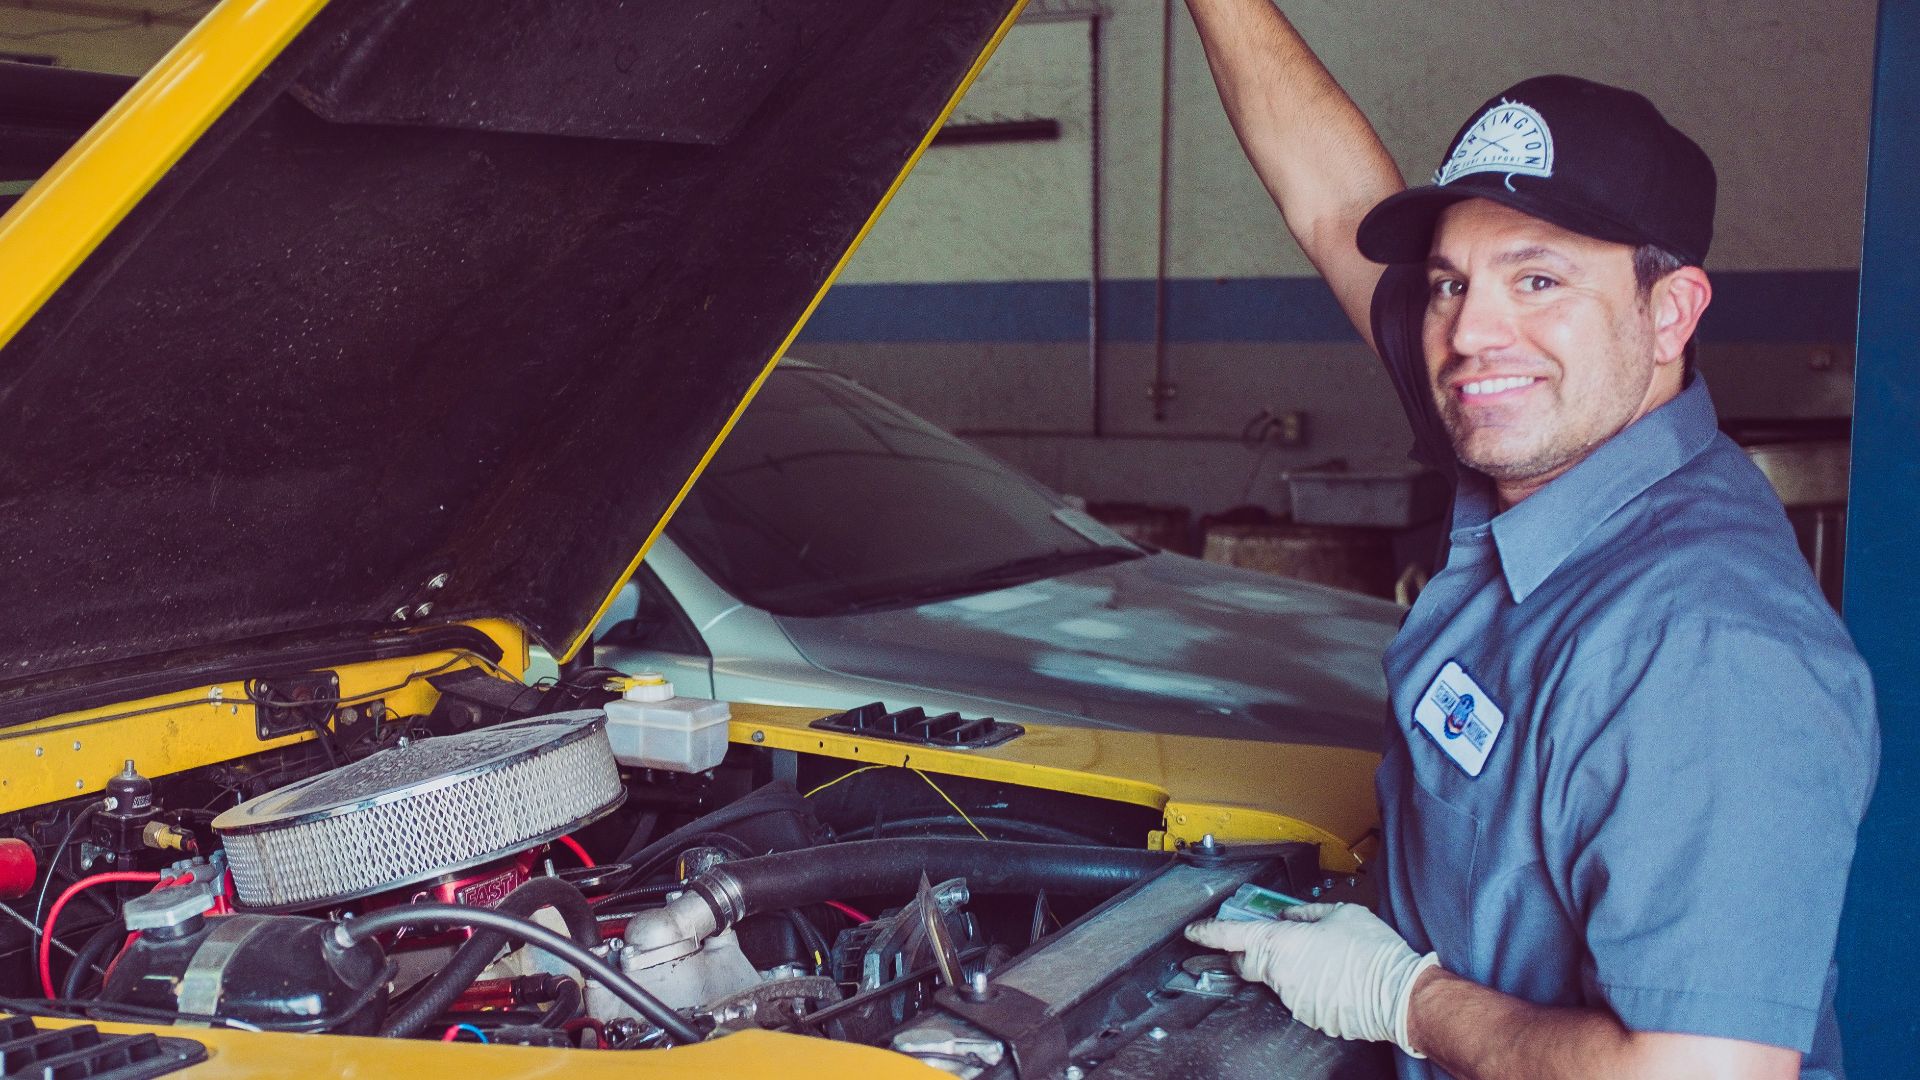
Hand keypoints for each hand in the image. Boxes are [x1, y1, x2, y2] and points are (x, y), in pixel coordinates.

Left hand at [1185, 903, 1439, 1057]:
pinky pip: (1299, 998)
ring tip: (1324, 960)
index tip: (1194, 932)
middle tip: (1269, 944)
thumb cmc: (1373, 951)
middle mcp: (1280, 973)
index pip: (1232, 936)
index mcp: (1281, 942)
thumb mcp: (1340, 913)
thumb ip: (1306, 913)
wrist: (1399, 993)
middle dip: (1248, 953)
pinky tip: (1333, 979)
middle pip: (1248, 963)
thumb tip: (1289, 916)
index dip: (1209, 933)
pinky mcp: (1309, 1016)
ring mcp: (1293, 998)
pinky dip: (1309, 988)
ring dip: (1289, 970)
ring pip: (1277, 981)